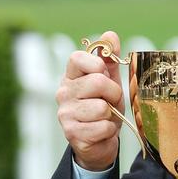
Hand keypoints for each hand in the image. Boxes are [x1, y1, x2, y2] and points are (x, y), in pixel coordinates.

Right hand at [56, 30, 124, 171]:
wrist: (100, 143)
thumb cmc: (105, 110)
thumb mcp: (110, 83)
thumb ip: (110, 60)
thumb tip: (110, 35)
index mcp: (70, 77)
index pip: (78, 58)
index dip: (97, 65)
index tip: (104, 76)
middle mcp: (63, 93)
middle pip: (98, 82)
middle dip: (114, 93)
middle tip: (112, 102)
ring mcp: (65, 113)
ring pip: (102, 107)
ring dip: (111, 115)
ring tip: (105, 118)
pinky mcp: (72, 133)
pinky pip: (103, 126)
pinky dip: (109, 131)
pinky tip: (101, 132)